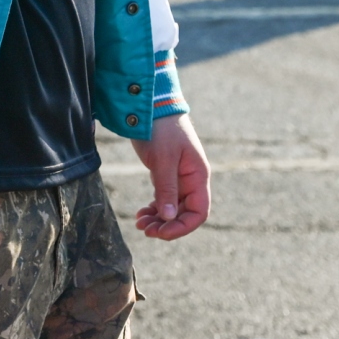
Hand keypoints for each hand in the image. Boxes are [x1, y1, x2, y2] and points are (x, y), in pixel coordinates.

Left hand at [132, 113, 209, 239]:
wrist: (151, 106)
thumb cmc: (161, 129)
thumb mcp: (163, 160)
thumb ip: (167, 189)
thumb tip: (169, 218)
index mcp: (198, 176)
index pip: (199, 212)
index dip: (182, 227)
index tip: (162, 232)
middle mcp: (192, 179)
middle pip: (185, 213)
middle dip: (166, 225)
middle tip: (145, 229)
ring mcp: (179, 177)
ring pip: (172, 208)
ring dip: (158, 219)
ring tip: (140, 223)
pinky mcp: (165, 173)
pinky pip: (164, 198)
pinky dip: (154, 208)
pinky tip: (141, 213)